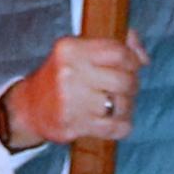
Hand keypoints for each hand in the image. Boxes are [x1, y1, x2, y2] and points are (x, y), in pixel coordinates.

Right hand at [0, 33, 146, 146]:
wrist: (29, 107)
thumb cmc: (61, 76)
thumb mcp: (79, 51)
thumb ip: (113, 46)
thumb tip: (143, 57)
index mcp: (70, 49)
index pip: (118, 52)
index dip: (133, 60)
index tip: (132, 66)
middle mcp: (69, 73)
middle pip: (124, 80)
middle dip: (132, 86)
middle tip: (124, 89)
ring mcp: (71, 101)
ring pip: (121, 105)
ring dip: (125, 107)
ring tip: (116, 105)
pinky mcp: (74, 125)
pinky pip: (115, 128)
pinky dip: (121, 126)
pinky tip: (113, 121)